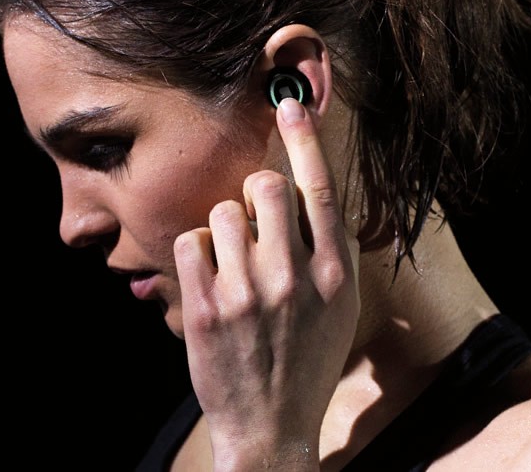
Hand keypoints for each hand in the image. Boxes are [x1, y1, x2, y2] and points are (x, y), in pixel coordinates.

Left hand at [174, 97, 360, 469]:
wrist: (272, 427)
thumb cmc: (306, 360)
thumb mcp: (339, 308)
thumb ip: (327, 252)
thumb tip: (311, 192)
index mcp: (336, 276)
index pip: (322, 191)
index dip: (306, 141)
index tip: (291, 103)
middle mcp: (296, 279)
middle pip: (265, 188)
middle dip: (252, 196)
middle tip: (252, 226)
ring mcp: (249, 294)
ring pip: (222, 214)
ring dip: (222, 231)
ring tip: (231, 268)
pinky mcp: (207, 309)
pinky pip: (190, 244)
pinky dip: (195, 257)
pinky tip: (208, 284)